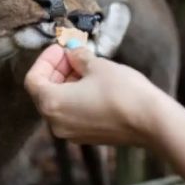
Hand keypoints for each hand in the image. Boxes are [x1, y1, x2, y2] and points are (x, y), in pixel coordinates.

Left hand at [25, 44, 184, 184]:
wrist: (151, 121)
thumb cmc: (123, 92)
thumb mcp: (97, 65)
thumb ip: (78, 56)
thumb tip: (72, 51)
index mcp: (51, 104)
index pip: (33, 79)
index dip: (45, 60)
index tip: (61, 48)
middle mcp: (55, 123)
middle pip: (44, 92)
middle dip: (57, 70)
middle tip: (73, 53)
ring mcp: (70, 133)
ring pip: (58, 103)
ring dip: (67, 82)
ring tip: (86, 66)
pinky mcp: (86, 136)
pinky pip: (72, 114)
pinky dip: (76, 97)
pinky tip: (93, 83)